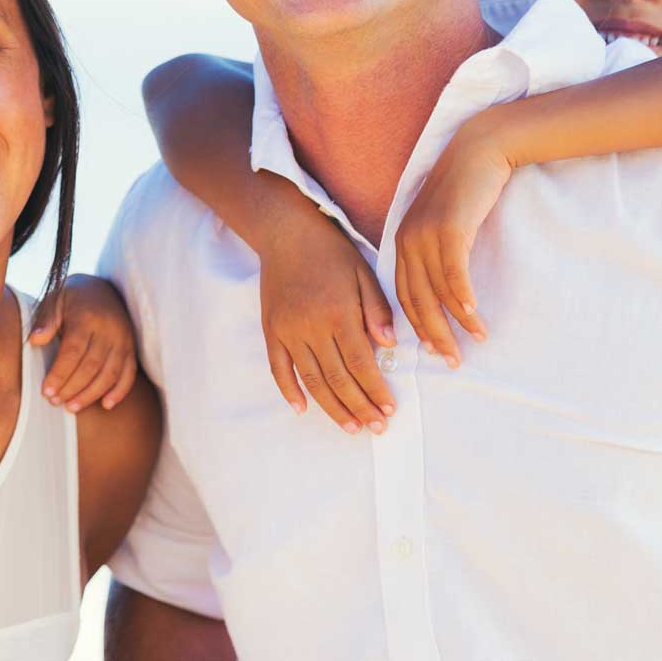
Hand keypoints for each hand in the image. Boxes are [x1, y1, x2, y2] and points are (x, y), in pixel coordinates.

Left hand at [29, 275, 139, 411]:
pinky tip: (105, 405)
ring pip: (110, 374)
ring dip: (91, 394)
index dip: (60, 374)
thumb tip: (35, 341)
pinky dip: (119, 391)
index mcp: (86, 317)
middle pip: (92, 366)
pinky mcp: (131, 349)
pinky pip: (129, 374)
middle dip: (72, 388)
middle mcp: (108, 330)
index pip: (73, 351)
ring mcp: (123, 340)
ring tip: (72, 407)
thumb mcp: (54, 300)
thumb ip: (45, 321)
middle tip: (55, 402)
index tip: (46, 391)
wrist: (102, 289)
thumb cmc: (71, 298)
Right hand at [260, 212, 394, 434]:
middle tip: (376, 428)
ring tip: (350, 428)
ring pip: (310, 379)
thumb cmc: (332, 252)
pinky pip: (278, 368)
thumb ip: (377, 309)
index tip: (389, 409)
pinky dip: (289, 391)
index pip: (361, 363)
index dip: (375, 390)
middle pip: (337, 378)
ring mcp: (288, 330)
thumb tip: (390, 346)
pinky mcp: (272, 330)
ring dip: (331, 408)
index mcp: (339, 312)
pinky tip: (303, 409)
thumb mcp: (364, 273)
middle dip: (359, 407)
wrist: (286, 233)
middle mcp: (311, 326)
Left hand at [393, 121, 512, 365]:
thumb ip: (436, 250)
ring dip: (457, 321)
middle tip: (450, 361)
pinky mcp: (449, 229)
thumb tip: (442, 289)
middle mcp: (407, 240)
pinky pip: (454, 274)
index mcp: (402, 242)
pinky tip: (475, 316)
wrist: (480, 149)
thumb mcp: (443, 221)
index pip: (404, 295)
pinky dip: (463, 299)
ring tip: (475, 340)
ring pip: (437, 291)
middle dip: (434, 334)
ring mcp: (426, 234)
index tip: (432, 350)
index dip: (418, 326)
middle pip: (416, 300)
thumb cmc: (466, 188)